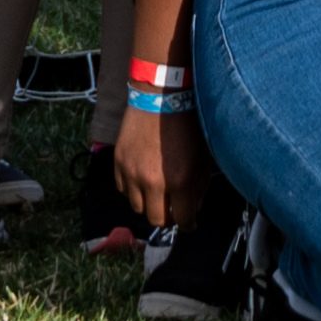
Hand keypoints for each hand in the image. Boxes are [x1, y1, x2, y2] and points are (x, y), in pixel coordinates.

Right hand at [112, 100, 189, 227]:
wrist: (161, 96)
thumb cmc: (187, 124)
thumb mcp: (202, 157)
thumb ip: (199, 186)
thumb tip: (193, 206)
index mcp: (179, 181)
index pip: (183, 220)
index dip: (189, 223)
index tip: (189, 221)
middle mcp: (153, 181)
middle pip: (156, 220)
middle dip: (167, 217)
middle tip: (172, 208)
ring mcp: (132, 172)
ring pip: (137, 207)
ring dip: (149, 203)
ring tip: (157, 190)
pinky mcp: (118, 162)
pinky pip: (123, 189)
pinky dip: (133, 189)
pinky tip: (142, 177)